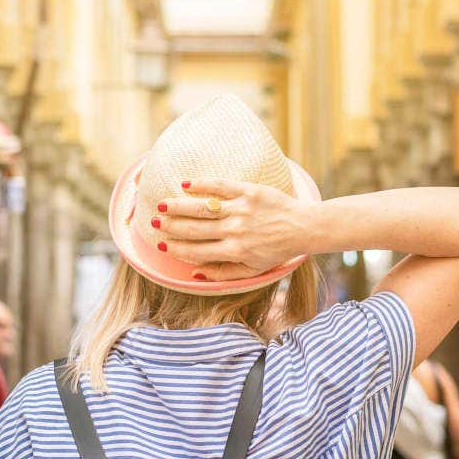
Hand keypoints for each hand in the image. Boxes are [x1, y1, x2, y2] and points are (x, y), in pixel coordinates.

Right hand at [154, 179, 318, 278]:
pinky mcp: (249, 191)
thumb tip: (195, 273)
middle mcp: (235, 231)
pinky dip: (202, 185)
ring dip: (179, 206)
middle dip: (172, 226)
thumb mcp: (252, 270)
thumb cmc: (275, 250)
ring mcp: (241, 210)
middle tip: (154, 221)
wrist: (303, 227)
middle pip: (195, 228)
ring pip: (203, 208)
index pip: (197, 251)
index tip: (162, 245)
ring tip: (162, 204)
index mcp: (235, 252)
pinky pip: (221, 187)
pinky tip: (185, 184)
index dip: (177, 248)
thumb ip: (223, 274)